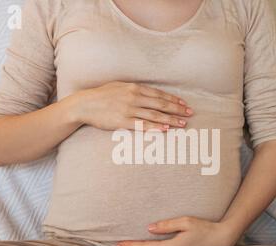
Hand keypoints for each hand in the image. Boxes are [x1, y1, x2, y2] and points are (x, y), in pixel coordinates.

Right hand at [70, 81, 192, 130]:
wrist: (85, 104)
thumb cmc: (102, 95)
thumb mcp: (120, 86)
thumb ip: (135, 89)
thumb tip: (149, 93)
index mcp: (134, 87)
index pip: (159, 94)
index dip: (173, 99)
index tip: (184, 104)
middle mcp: (134, 97)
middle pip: (161, 104)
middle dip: (177, 109)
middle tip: (190, 114)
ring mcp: (128, 109)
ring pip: (155, 115)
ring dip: (171, 119)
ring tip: (183, 124)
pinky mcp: (123, 121)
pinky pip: (142, 125)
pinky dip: (155, 126)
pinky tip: (166, 129)